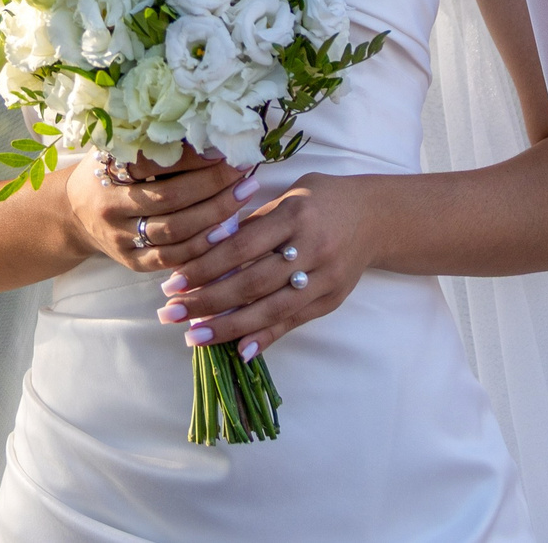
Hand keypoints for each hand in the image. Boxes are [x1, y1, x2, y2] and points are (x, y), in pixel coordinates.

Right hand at [62, 149, 264, 273]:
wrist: (73, 214)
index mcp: (107, 172)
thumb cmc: (107, 172)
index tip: (224, 146)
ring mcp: (121, 239)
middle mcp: (111, 207)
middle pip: (170, 199)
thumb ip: (150, 141)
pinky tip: (226, 231)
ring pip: (175, 232)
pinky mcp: (132, 263)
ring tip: (244, 195)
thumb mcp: (116, 149)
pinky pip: (172, 259)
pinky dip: (201, 247)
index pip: (153, 163)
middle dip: (212, 185)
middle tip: (243, 170)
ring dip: (215, 215)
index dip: (191, 156)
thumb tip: (204, 127)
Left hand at [154, 172, 375, 359]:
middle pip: (252, 282)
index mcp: (294, 215)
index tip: (174, 282)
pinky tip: (239, 350)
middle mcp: (311, 248)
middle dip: (207, 302)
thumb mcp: (288, 196)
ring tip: (194, 337)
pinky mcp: (331, 299)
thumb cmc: (322, 200)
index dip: (205, 267)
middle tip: (171, 313)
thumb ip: (252, 223)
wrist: (376, 217)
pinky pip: (294, 322)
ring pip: (271, 309)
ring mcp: (324, 278)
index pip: (241, 247)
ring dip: (229, 327)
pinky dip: (266, 337)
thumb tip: (206, 249)